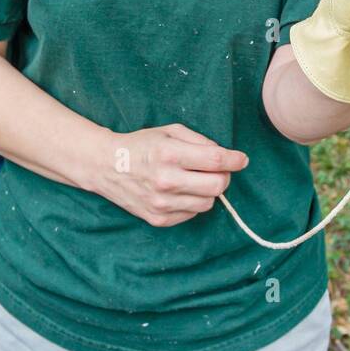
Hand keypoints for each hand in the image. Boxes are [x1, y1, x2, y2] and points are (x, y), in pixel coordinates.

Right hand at [96, 124, 247, 225]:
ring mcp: (162, 203)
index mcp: (169, 154)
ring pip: (207, 203)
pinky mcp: (158, 219)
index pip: (215, 160)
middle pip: (217, 185)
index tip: (242, 159)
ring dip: (208, 191)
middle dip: (224, 176)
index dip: (235, 159)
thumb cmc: (142, 145)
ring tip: (195, 180)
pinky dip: (193, 202)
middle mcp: (166, 181)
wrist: (107, 166)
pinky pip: (192, 214)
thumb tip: (224, 155)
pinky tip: (181, 191)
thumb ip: (199, 140)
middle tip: (218, 170)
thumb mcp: (170, 130)